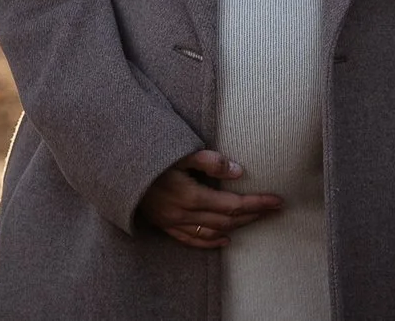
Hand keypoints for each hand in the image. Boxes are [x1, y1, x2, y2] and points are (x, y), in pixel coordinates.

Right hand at [137, 150, 282, 249]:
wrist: (117, 172)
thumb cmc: (150, 158)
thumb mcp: (179, 153)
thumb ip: (209, 162)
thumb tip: (238, 172)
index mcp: (191, 196)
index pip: (233, 204)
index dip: (257, 204)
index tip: (277, 201)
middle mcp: (184, 214)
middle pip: (227, 220)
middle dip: (253, 215)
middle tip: (273, 209)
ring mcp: (173, 222)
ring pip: (213, 231)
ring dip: (237, 226)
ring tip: (255, 219)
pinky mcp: (164, 225)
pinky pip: (191, 240)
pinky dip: (211, 242)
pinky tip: (225, 239)